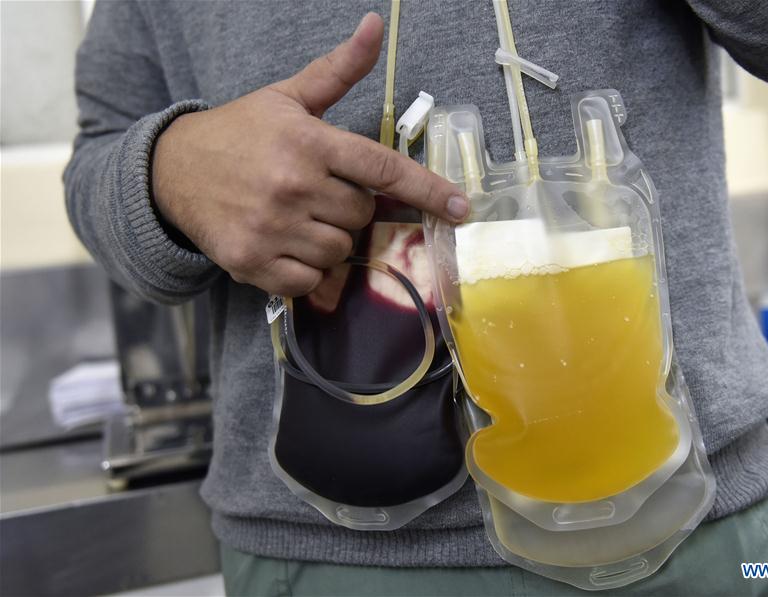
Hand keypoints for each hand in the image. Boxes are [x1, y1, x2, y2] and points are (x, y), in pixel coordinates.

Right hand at [151, 12, 467, 296]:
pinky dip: (307, 268)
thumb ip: (337, 71)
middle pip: (362, 215)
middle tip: (316, 191)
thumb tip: (374, 27)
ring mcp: (272, 227)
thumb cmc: (240, 133)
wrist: (172, 171)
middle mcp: (293, 185)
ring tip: (297, 215)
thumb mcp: (288, 97)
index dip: (429, 190)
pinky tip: (284, 242)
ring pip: (340, 250)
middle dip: (349, 206)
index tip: (462, 208)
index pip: (383, 170)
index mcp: (308, 142)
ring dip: (329, 238)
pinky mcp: (252, 262)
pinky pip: (311, 280)